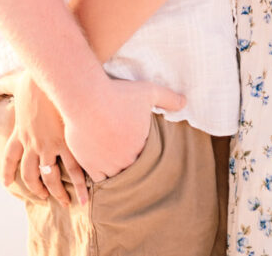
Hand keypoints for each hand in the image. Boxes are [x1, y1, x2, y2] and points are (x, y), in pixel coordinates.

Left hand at [0, 71, 89, 206]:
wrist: (54, 77)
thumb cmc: (36, 78)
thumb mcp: (15, 82)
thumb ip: (3, 85)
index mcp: (21, 131)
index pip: (10, 156)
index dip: (7, 171)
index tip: (7, 183)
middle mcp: (33, 143)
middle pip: (30, 174)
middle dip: (36, 188)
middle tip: (42, 196)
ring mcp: (50, 145)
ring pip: (51, 177)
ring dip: (57, 192)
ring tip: (65, 201)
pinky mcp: (67, 143)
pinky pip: (74, 170)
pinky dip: (80, 186)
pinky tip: (84, 196)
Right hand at [61, 76, 185, 179]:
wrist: (86, 98)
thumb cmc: (117, 94)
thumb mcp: (148, 91)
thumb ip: (168, 98)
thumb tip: (185, 101)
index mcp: (141, 147)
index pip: (149, 159)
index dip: (147, 155)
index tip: (143, 150)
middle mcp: (125, 160)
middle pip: (133, 169)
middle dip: (133, 165)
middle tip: (132, 162)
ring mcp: (107, 165)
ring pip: (117, 177)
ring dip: (118, 172)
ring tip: (119, 170)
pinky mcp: (90, 165)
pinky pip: (99, 180)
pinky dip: (102, 177)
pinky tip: (104, 173)